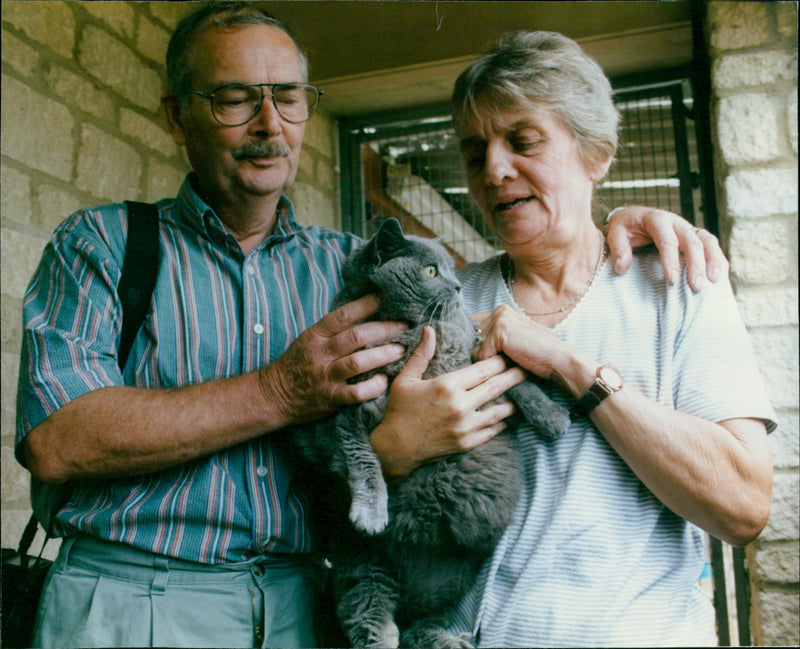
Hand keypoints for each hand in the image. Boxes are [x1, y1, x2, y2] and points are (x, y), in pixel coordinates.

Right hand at [260, 294, 407, 425]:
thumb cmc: (297, 364)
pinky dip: (373, 386)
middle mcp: (321, 354)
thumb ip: (333, 329)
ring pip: (358, 363)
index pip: (343, 315)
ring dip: (383, 355)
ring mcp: (326, 377)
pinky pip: (356, 393)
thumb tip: (365, 312)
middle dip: (385, 329)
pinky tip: (385, 381)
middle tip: (405, 326)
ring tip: (401, 350)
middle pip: (357, 336)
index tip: (386, 297)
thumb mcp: (309, 339)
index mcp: (316, 335)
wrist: (274, 395)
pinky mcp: (330, 398)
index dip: (366, 304)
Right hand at [370, 326, 522, 477]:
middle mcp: (460, 405)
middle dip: (513, 376)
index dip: (497, 361)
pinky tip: (507, 416)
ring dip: (513, 401)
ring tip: (523, 392)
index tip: (505, 355)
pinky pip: (492, 431)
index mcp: (447, 386)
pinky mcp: (467, 443)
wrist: (396, 448)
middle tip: (526, 369)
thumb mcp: (405, 379)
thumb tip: (430, 329)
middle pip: (495, 387)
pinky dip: (502, 422)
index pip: (482, 369)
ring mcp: (465, 426)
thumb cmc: (399, 410)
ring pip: (499, 411)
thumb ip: (421, 354)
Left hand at [472, 306, 586, 393]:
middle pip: (472, 337)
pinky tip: (510, 360)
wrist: (557, 359)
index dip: (474, 343)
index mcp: (501, 311)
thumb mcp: (510, 342)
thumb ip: (491, 339)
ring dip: (487, 359)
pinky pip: (482, 353)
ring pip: (476, 346)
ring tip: (508, 359)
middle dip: (481, 352)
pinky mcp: (500, 330)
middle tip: (502, 359)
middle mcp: (499, 310)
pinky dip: (492, 362)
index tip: (481, 354)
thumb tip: (468, 348)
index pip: (473, 327)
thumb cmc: (535, 355)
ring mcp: (499, 318)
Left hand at [605, 206, 728, 290]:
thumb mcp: (616, 233)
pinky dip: (717, 259)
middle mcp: (676, 222)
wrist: (634, 217)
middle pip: (691, 241)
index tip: (672, 280)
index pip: (667, 240)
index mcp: (657, 219)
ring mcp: (688, 229)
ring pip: (707, 241)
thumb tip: (622, 267)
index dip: (671, 260)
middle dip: (696, 265)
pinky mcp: (694, 236)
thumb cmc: (625, 228)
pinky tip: (718, 277)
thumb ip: (618, 248)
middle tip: (696, 286)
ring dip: (713, 261)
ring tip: (714, 281)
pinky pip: (711, 245)